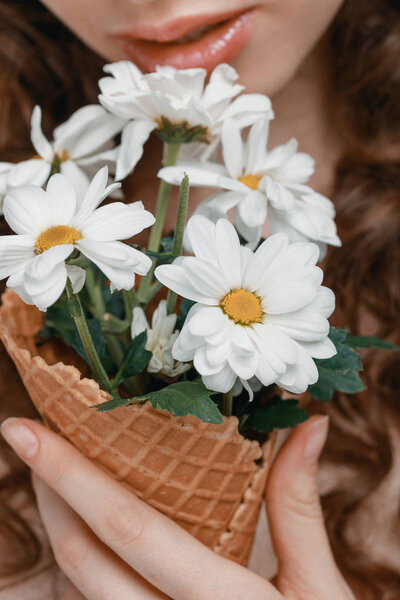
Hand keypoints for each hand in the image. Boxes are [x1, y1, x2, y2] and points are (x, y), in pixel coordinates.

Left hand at [1, 415, 354, 599]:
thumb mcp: (317, 587)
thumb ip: (299, 505)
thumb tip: (307, 423)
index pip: (128, 527)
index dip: (70, 474)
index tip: (25, 431)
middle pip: (83, 557)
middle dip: (48, 491)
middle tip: (30, 438)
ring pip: (80, 585)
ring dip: (59, 523)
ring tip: (53, 473)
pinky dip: (83, 558)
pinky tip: (88, 526)